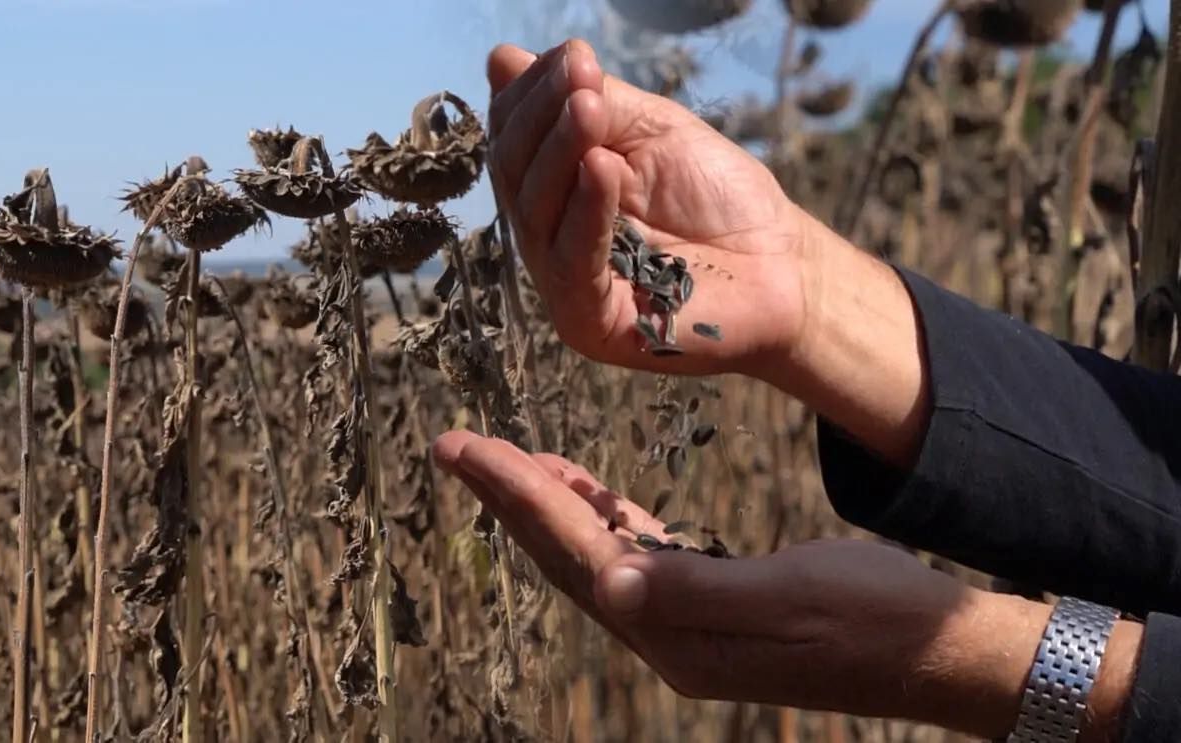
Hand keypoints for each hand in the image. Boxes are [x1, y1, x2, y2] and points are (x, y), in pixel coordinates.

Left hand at [431, 429, 1140, 739]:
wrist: (945, 655)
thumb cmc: (882, 617)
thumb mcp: (794, 597)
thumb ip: (698, 591)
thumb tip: (611, 581)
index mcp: (679, 635)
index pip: (577, 553)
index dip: (518, 497)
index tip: (466, 449)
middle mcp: (671, 638)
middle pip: (568, 557)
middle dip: (511, 499)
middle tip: (456, 447)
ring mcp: (690, 630)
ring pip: (595, 557)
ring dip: (550, 509)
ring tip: (508, 463)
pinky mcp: (715, 611)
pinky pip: (637, 558)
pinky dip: (605, 520)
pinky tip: (591, 494)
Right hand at [487, 40, 811, 375]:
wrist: (785, 265)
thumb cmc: (720, 199)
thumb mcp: (653, 132)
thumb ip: (591, 100)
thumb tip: (504, 58)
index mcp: (554, 195)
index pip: (514, 142)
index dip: (531, 97)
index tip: (573, 57)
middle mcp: (549, 240)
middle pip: (516, 176)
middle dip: (543, 120)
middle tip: (580, 79)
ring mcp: (565, 286)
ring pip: (537, 215)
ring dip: (560, 153)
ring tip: (588, 108)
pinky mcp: (590, 323)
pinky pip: (574, 265)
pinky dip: (585, 212)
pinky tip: (602, 167)